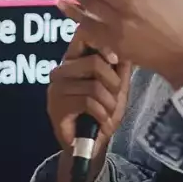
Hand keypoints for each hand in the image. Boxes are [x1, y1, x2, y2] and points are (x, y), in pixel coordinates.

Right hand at [47, 31, 131, 149]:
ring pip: (93, 86)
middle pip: (93, 63)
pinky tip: (102, 122)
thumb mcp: (117, 87)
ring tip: (108, 114)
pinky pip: (87, 102)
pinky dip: (102, 115)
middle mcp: (61, 70)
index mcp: (74, 60)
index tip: (116, 59)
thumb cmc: (102, 113)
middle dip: (113, 83)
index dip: (103, 43)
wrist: (90, 145)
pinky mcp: (56, 106)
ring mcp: (56, 88)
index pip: (83, 36)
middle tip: (116, 97)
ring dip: (109, 104)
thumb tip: (126, 44)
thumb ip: (120, 66)